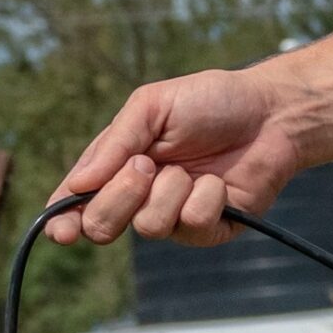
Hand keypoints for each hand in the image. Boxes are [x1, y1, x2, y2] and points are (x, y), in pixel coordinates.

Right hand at [43, 64, 312, 249]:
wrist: (271, 111)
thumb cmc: (210, 101)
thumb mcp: (153, 106)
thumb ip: (115, 143)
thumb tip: (75, 185)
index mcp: (117, 167)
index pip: (78, 203)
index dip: (63, 221)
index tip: (61, 230)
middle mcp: (140, 197)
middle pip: (102, 226)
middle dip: (119, 198)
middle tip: (146, 166)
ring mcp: (174, 216)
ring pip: (149, 227)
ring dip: (170, 191)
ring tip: (190, 168)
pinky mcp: (208, 229)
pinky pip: (193, 225)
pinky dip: (206, 197)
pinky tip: (220, 181)